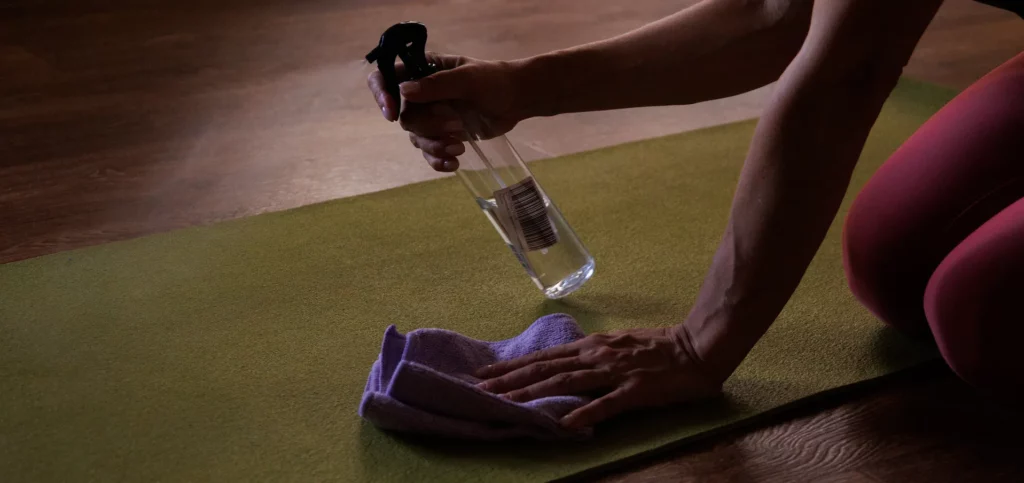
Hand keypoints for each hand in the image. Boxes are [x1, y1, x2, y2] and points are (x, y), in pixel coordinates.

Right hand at [367, 53, 526, 171]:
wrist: (517, 99)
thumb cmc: (494, 81)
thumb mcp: (468, 79)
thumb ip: (437, 84)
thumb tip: (403, 91)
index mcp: (422, 71)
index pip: (387, 78)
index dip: (382, 94)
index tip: (392, 113)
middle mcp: (421, 94)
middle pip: (405, 117)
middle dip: (429, 127)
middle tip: (456, 126)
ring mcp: (431, 116)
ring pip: (417, 137)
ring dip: (435, 145)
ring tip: (460, 146)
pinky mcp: (442, 135)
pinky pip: (429, 152)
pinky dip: (439, 160)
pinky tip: (454, 162)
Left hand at [475, 326, 723, 428]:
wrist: (698, 346)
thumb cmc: (660, 346)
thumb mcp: (618, 344)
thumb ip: (593, 355)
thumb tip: (567, 364)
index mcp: (592, 346)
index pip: (544, 356)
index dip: (513, 366)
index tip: (486, 373)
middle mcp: (596, 355)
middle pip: (545, 367)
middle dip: (510, 380)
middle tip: (481, 390)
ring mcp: (614, 372)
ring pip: (565, 382)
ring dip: (533, 393)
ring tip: (507, 404)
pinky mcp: (634, 389)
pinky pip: (606, 404)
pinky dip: (584, 413)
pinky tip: (565, 425)